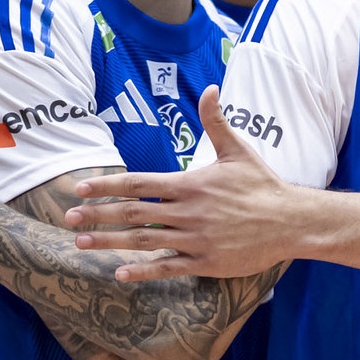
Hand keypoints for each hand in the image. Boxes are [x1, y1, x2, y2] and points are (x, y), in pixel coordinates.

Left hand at [69, 87, 302, 280]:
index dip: (107, 185)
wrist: (291, 222)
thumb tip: (209, 88)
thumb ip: (216, 121)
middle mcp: (187, 212)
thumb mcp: (238, 150)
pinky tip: (118, 271)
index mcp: (190, 184)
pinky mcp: (205, 262)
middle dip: (97, 214)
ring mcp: (195, 239)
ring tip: (81, 242)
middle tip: (68, 217)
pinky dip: (141, 270)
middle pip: (132, 213)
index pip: (139, 183)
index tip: (81, 188)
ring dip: (109, 242)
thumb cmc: (263, 185)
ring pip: (143, 241)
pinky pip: (167, 267)